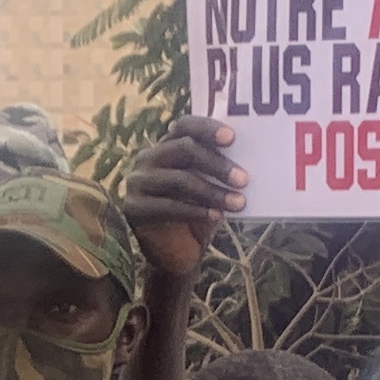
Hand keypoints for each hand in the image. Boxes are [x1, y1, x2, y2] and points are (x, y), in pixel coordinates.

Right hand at [123, 118, 244, 283]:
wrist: (175, 254)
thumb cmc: (197, 214)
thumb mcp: (210, 187)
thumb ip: (218, 172)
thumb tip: (246, 164)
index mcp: (167, 146)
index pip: (185, 125)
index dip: (208, 128)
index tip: (232, 138)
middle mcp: (148, 158)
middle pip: (184, 149)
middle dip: (217, 164)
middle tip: (244, 180)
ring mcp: (137, 182)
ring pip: (179, 179)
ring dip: (213, 192)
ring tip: (238, 203)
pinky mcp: (133, 207)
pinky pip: (168, 206)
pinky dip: (195, 211)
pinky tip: (216, 216)